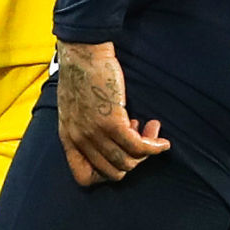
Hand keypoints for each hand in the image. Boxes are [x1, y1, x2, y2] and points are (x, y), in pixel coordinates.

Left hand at [55, 39, 169, 185]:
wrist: (83, 51)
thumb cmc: (82, 73)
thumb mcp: (75, 107)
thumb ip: (86, 127)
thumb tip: (112, 140)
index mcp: (68, 138)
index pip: (84, 177)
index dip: (106, 173)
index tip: (119, 156)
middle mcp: (80, 139)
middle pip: (113, 171)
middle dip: (133, 161)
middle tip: (142, 140)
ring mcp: (94, 132)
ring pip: (127, 161)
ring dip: (146, 151)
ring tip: (153, 133)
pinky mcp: (111, 121)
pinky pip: (137, 146)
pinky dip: (153, 146)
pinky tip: (161, 140)